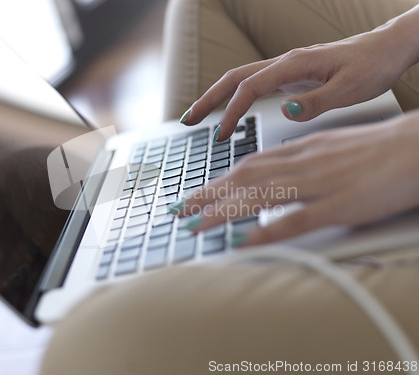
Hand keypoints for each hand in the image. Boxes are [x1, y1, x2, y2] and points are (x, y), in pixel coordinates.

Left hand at [175, 111, 418, 246]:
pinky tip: (245, 241)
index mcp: (302, 151)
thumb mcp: (332, 149)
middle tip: (182, 210)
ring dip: (226, 211)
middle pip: (245, 178)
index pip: (249, 165)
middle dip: (209, 195)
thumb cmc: (379, 150)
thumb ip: (302, 162)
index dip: (218, 181)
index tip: (196, 194)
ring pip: (262, 195)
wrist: (417, 147)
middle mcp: (303, 164)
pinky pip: (297, 219)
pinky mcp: (341, 205)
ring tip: (199, 226)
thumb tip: (277, 177)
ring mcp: (320, 184)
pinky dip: (267, 231)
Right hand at [180, 24, 417, 141]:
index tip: (222, 134)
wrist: (387, 49)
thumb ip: (317, 102)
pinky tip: (231, 112)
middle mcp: (284, 64)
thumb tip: (285, 111)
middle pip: (233, 78)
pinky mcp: (290, 77)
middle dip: (208, 99)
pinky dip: (235, 99)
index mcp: (294, 65)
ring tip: (199, 117)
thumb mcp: (350, 88)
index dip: (232, 111)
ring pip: (240, 80)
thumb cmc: (372, 67)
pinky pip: (253, 86)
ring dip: (217, 97)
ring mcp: (286, 70)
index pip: (250, 88)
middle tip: (187, 119)